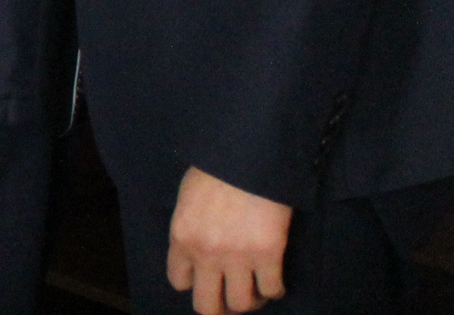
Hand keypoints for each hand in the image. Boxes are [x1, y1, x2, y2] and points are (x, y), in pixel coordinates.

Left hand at [165, 166, 290, 312]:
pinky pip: (271, 289)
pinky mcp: (268, 255)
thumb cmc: (215, 167)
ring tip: (254, 290)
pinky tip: (274, 281)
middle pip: (207, 306)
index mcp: (181, 238)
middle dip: (218, 307)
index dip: (193, 282)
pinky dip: (275, 290)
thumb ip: (190, 227)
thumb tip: (197, 245)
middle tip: (229, 299)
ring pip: (241, 304)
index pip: (178, 281)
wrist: (247, 154)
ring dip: (249, 300)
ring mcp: (237, 257)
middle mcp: (205, 254)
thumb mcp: (187, 198)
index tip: (205, 276)